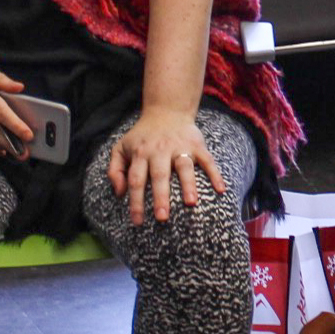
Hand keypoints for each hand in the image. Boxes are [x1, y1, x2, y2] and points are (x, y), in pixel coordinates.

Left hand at [108, 108, 222, 224]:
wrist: (166, 112)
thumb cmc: (142, 137)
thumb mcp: (120, 148)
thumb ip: (114, 170)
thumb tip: (119, 193)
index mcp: (140, 154)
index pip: (136, 180)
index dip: (136, 202)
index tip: (137, 221)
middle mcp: (160, 150)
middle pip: (159, 175)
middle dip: (161, 197)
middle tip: (162, 217)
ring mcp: (180, 147)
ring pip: (184, 167)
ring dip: (188, 184)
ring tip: (190, 203)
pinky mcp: (197, 145)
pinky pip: (207, 160)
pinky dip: (215, 174)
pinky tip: (220, 189)